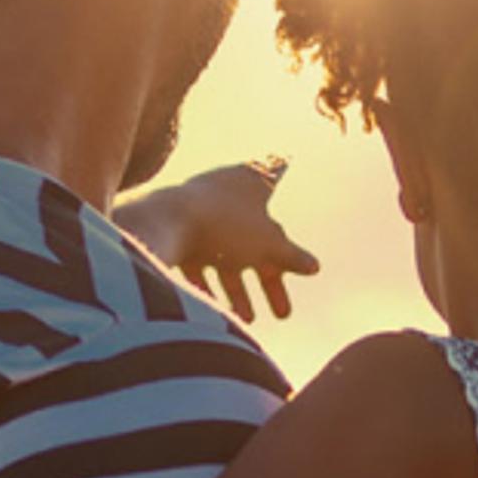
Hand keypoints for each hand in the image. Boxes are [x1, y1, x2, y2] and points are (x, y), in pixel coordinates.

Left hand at [120, 158, 319, 323]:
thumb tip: (314, 266)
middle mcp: (223, 194)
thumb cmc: (225, 226)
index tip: (286, 158)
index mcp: (250, 183)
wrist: (162, 225)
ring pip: (225, 255)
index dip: (281, 170)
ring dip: (237, 290)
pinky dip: (207, 285)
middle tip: (283, 314)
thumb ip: (292, 257)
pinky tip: (215, 311)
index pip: (274, 174)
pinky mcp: (173, 233)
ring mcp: (197, 213)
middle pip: (254, 239)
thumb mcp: (269, 245)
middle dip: (269, 279)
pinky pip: (197, 263)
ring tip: (247, 319)